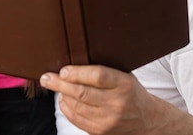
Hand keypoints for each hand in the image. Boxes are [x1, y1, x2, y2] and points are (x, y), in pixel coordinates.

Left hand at [40, 65, 154, 134]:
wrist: (146, 120)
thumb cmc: (131, 92)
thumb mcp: (125, 76)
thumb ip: (104, 71)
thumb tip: (74, 64)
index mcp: (124, 84)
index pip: (97, 76)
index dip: (77, 72)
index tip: (63, 70)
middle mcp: (117, 103)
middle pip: (82, 93)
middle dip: (60, 84)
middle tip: (47, 78)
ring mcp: (108, 120)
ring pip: (76, 106)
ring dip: (62, 95)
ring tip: (56, 87)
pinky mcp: (100, 132)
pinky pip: (76, 119)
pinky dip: (66, 108)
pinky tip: (64, 100)